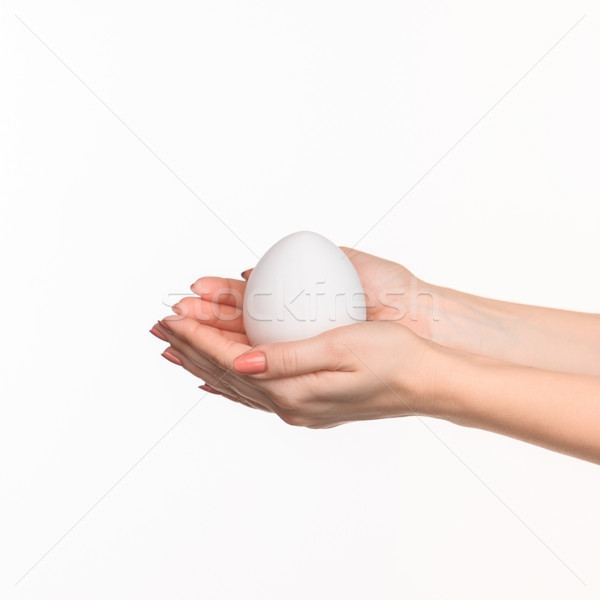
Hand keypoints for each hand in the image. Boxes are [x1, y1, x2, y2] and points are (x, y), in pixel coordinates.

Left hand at [151, 316, 438, 427]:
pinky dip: (230, 380)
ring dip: (204, 363)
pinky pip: (256, 391)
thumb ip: (288, 358)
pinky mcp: (308, 401)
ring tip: (176, 349)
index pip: (231, 360)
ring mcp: (298, 406)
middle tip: (159, 328)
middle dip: (190, 349)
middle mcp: (289, 404)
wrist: (427, 381)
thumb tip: (241, 361)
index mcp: (293, 390)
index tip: (170, 317)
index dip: (198, 337)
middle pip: (226, 374)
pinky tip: (221, 377)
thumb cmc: (393, 359)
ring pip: (236, 383)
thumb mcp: (343, 350)